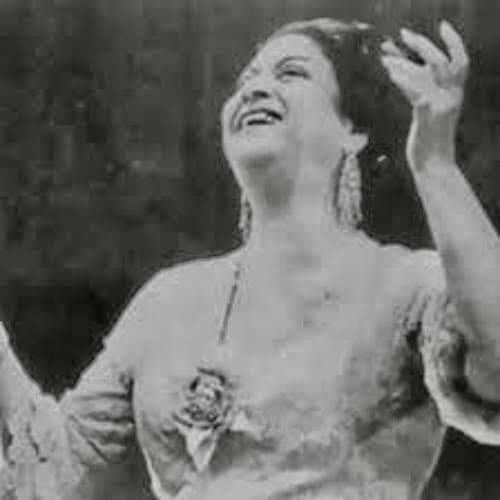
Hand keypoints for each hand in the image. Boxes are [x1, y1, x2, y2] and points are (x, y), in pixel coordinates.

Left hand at [381, 21, 468, 171]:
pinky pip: (416, 92)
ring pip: (426, 74)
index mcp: (455, 95)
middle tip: (403, 34)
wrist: (435, 167)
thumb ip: (422, 93)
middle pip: (442, 61)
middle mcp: (451, 97)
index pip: (461, 61)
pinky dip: (403, 80)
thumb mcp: (429, 115)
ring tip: (385, 56)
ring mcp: (441, 106)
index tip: (442, 25)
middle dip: (422, 44)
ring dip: (403, 62)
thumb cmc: (429, 142)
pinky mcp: (428, 116)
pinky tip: (390, 73)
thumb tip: (405, 72)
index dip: (454, 41)